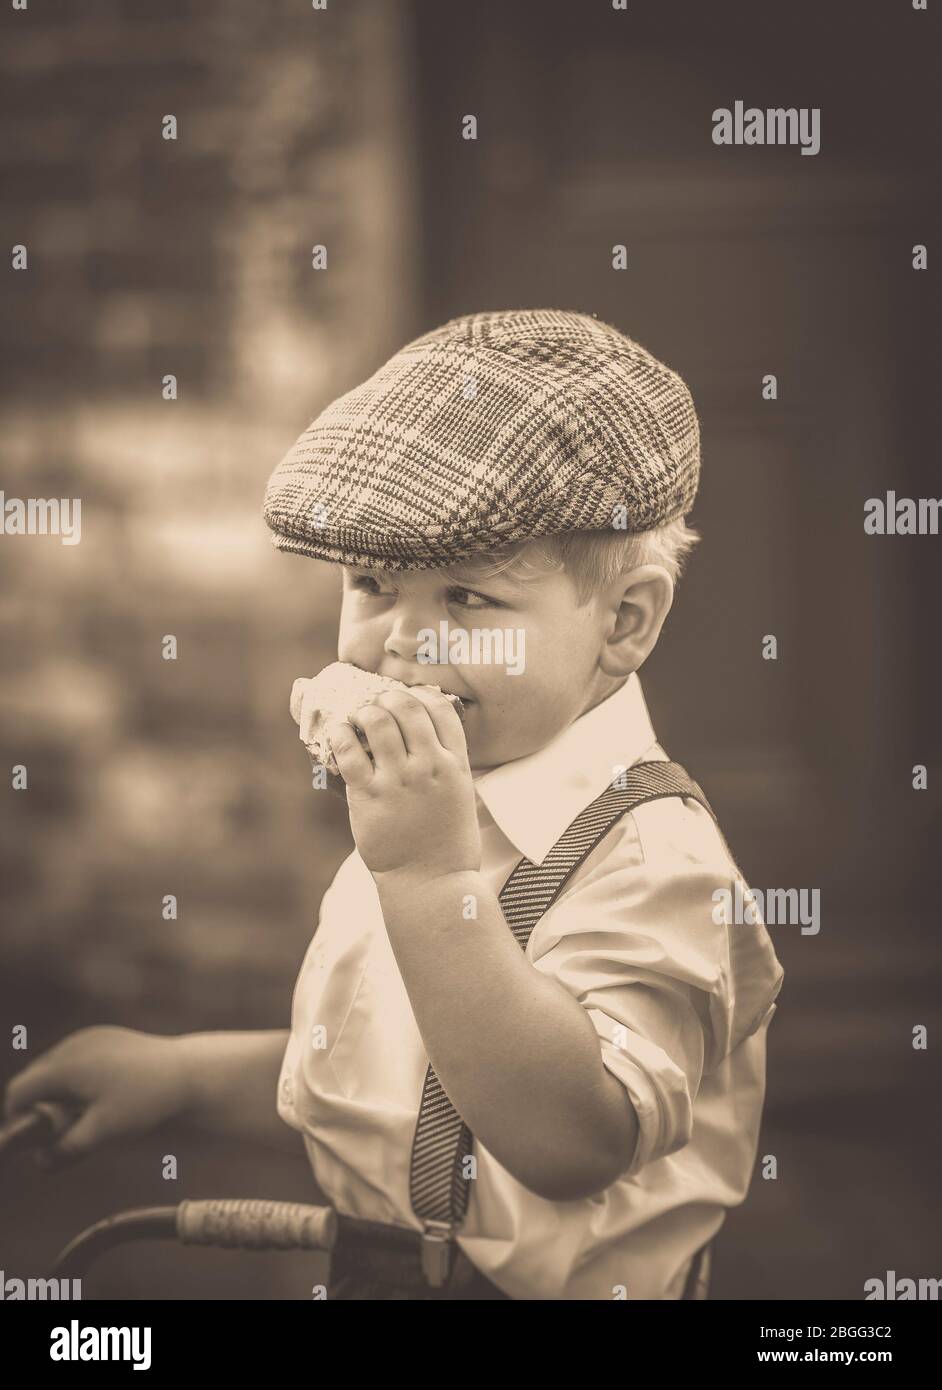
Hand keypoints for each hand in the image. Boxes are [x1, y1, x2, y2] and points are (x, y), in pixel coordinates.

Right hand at [2, 1026, 188, 1168]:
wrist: (187, 1071)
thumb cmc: (144, 1100)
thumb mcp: (102, 1131)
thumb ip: (65, 1148)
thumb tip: (38, 1163)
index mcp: (65, 1066)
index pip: (20, 1091)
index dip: (17, 1118)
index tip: (31, 1140)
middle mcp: (72, 1046)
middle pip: (36, 1078)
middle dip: (39, 1106)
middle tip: (58, 1131)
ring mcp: (90, 1037)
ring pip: (56, 1068)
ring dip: (58, 1092)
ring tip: (81, 1115)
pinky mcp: (106, 1037)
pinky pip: (77, 1059)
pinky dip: (77, 1078)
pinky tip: (99, 1096)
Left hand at [326, 686, 481, 880]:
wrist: (431, 884)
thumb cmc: (446, 844)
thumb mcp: (461, 797)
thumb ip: (446, 766)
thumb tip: (423, 740)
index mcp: (455, 764)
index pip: (440, 708)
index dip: (420, 695)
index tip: (407, 699)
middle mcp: (429, 767)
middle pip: (407, 706)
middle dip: (388, 698)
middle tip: (377, 705)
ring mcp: (399, 781)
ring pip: (377, 721)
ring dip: (364, 713)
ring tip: (358, 719)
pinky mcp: (370, 796)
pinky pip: (349, 751)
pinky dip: (340, 735)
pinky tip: (339, 734)